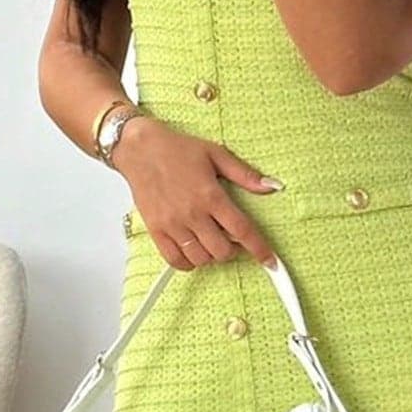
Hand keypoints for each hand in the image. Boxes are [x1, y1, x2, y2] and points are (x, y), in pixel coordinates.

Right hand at [112, 115, 282, 269]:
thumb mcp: (216, 154)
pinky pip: (176, 261)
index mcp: (210, 195)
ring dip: (212, 256)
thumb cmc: (176, 149)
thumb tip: (271, 186)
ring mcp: (173, 225)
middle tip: (232, 240)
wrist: (139, 148)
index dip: (260, 249)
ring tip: (211, 241)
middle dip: (233, 250)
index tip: (270, 260)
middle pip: (222, 251)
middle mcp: (192, 213)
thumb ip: (245, 174)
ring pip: (201, 259)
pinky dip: (189, 263)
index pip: (242, 230)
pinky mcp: (157, 231)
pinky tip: (194, 251)